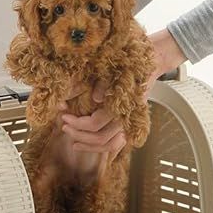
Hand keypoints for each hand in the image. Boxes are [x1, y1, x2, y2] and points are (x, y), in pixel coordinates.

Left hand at [58, 29, 186, 152]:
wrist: (149, 64)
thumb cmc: (127, 65)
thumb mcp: (112, 70)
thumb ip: (103, 83)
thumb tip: (96, 97)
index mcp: (121, 105)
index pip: (95, 122)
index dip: (77, 122)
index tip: (64, 116)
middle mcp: (126, 118)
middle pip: (100, 138)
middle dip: (79, 134)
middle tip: (64, 126)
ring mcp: (129, 124)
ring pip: (108, 146)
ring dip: (89, 146)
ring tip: (73, 142)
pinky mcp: (128, 127)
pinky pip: (115, 145)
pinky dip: (100, 148)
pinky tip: (87, 145)